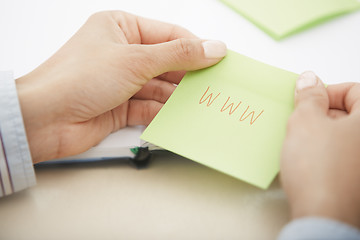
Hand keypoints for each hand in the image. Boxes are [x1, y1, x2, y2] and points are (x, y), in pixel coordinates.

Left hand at [16, 11, 226, 162]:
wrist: (45, 120)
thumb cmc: (77, 78)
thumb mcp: (135, 59)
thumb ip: (178, 55)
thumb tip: (212, 47)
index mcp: (122, 28)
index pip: (169, 35)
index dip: (196, 47)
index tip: (219, 59)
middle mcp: (123, 54)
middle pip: (167, 63)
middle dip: (188, 75)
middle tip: (215, 85)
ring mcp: (122, 82)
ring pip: (160, 88)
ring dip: (178, 97)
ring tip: (202, 103)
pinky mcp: (120, 107)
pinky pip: (150, 108)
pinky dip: (164, 113)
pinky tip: (180, 117)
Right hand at [281, 71, 359, 227]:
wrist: (322, 215)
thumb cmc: (319, 172)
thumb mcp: (305, 122)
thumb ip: (308, 97)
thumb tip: (309, 81)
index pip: (355, 90)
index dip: (327, 91)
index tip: (309, 101)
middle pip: (351, 112)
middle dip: (323, 113)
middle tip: (302, 121)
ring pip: (344, 134)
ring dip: (323, 132)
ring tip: (303, 142)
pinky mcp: (357, 178)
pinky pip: (343, 153)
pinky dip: (328, 150)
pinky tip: (311, 159)